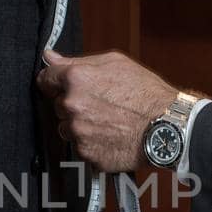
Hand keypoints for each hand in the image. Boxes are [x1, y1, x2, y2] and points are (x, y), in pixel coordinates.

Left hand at [37, 50, 175, 172]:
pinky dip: (91, 143)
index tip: (60, 85)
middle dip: (73, 104)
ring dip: (80, 125)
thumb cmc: (145, 93)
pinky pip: (80, 146)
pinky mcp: (86, 153)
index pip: (45, 80)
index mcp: (76, 79)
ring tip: (107, 121)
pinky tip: (110, 135)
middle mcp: (72, 106)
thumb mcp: (114, 63)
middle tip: (100, 104)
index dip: (54, 82)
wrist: (166, 127)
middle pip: (57, 105)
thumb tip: (50, 57)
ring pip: (66, 128)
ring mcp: (77, 132)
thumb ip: (76, 60)